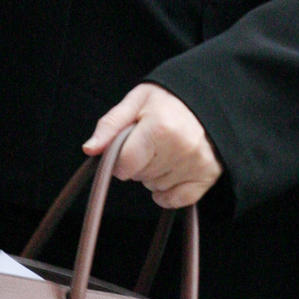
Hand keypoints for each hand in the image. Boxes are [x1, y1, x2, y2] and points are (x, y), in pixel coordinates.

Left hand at [82, 83, 222, 209]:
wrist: (208, 98)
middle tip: (150, 142)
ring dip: (154, 175)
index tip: (127, 145)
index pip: (125, 163)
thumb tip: (90, 149)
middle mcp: (181, 148)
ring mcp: (197, 163)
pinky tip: (169, 174)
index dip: (119, 157)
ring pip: (156, 187)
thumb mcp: (136, 101)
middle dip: (138, 162)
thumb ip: (110, 125)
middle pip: (140, 176)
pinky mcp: (208, 175)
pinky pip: (178, 200)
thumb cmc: (168, 99)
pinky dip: (168, 193)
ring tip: (165, 150)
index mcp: (160, 127)